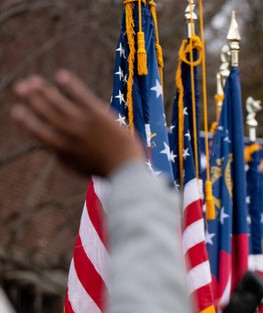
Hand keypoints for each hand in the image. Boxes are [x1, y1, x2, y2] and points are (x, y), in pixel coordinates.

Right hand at [11, 69, 142, 177]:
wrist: (126, 168)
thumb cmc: (102, 168)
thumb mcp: (76, 165)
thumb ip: (60, 154)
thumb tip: (48, 146)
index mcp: (60, 148)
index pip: (36, 131)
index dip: (24, 119)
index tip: (16, 110)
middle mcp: (67, 134)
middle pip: (44, 111)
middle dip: (30, 98)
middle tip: (21, 87)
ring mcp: (82, 123)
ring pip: (57, 102)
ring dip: (43, 89)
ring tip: (33, 80)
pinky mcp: (97, 113)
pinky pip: (80, 95)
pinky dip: (69, 84)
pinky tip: (60, 75)